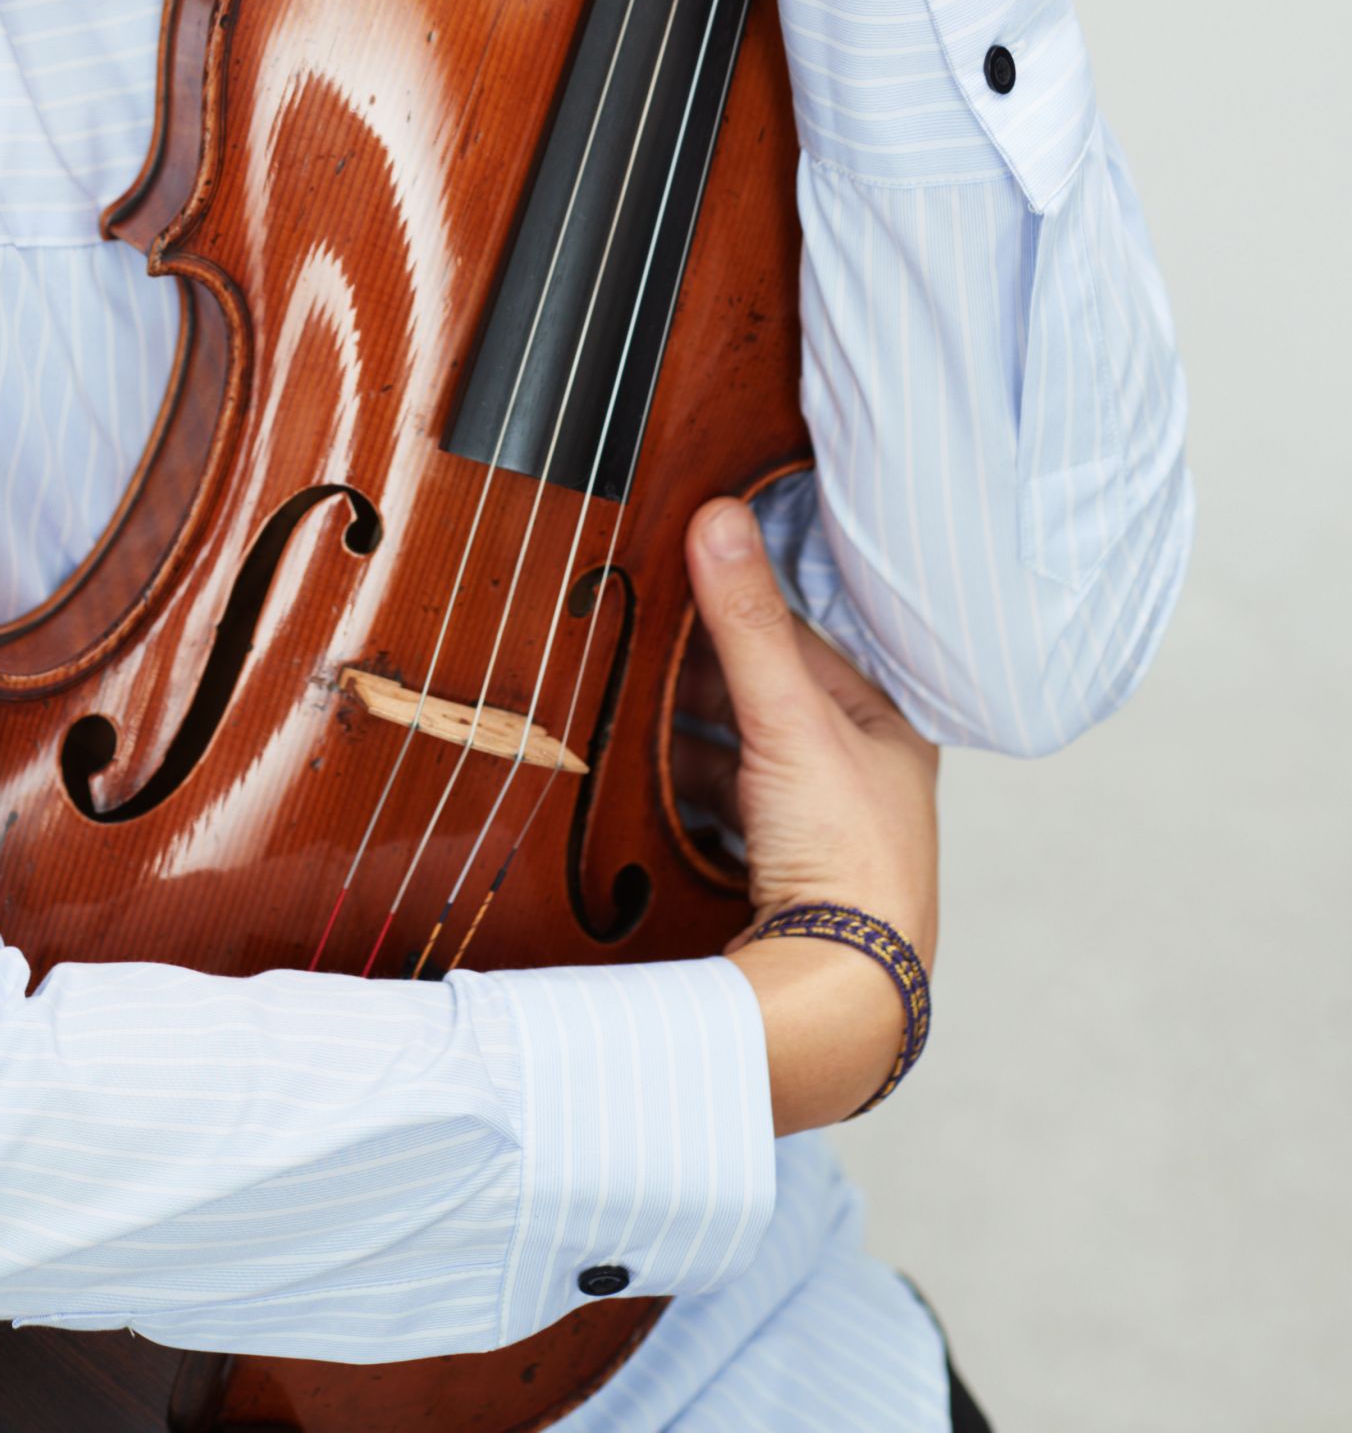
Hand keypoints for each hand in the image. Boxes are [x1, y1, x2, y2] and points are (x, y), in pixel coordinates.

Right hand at [684, 496, 939, 1132]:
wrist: (843, 993)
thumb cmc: (848, 857)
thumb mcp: (792, 719)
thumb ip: (746, 621)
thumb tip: (717, 514)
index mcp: (887, 726)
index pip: (799, 641)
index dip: (734, 608)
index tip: (673, 574)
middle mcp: (861, 774)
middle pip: (763, 700)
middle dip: (697, 676)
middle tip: (630, 637)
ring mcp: (819, 829)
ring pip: (737, 755)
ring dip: (683, 732)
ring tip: (621, 700)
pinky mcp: (778, 874)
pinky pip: (720, 808)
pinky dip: (680, 786)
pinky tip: (639, 775)